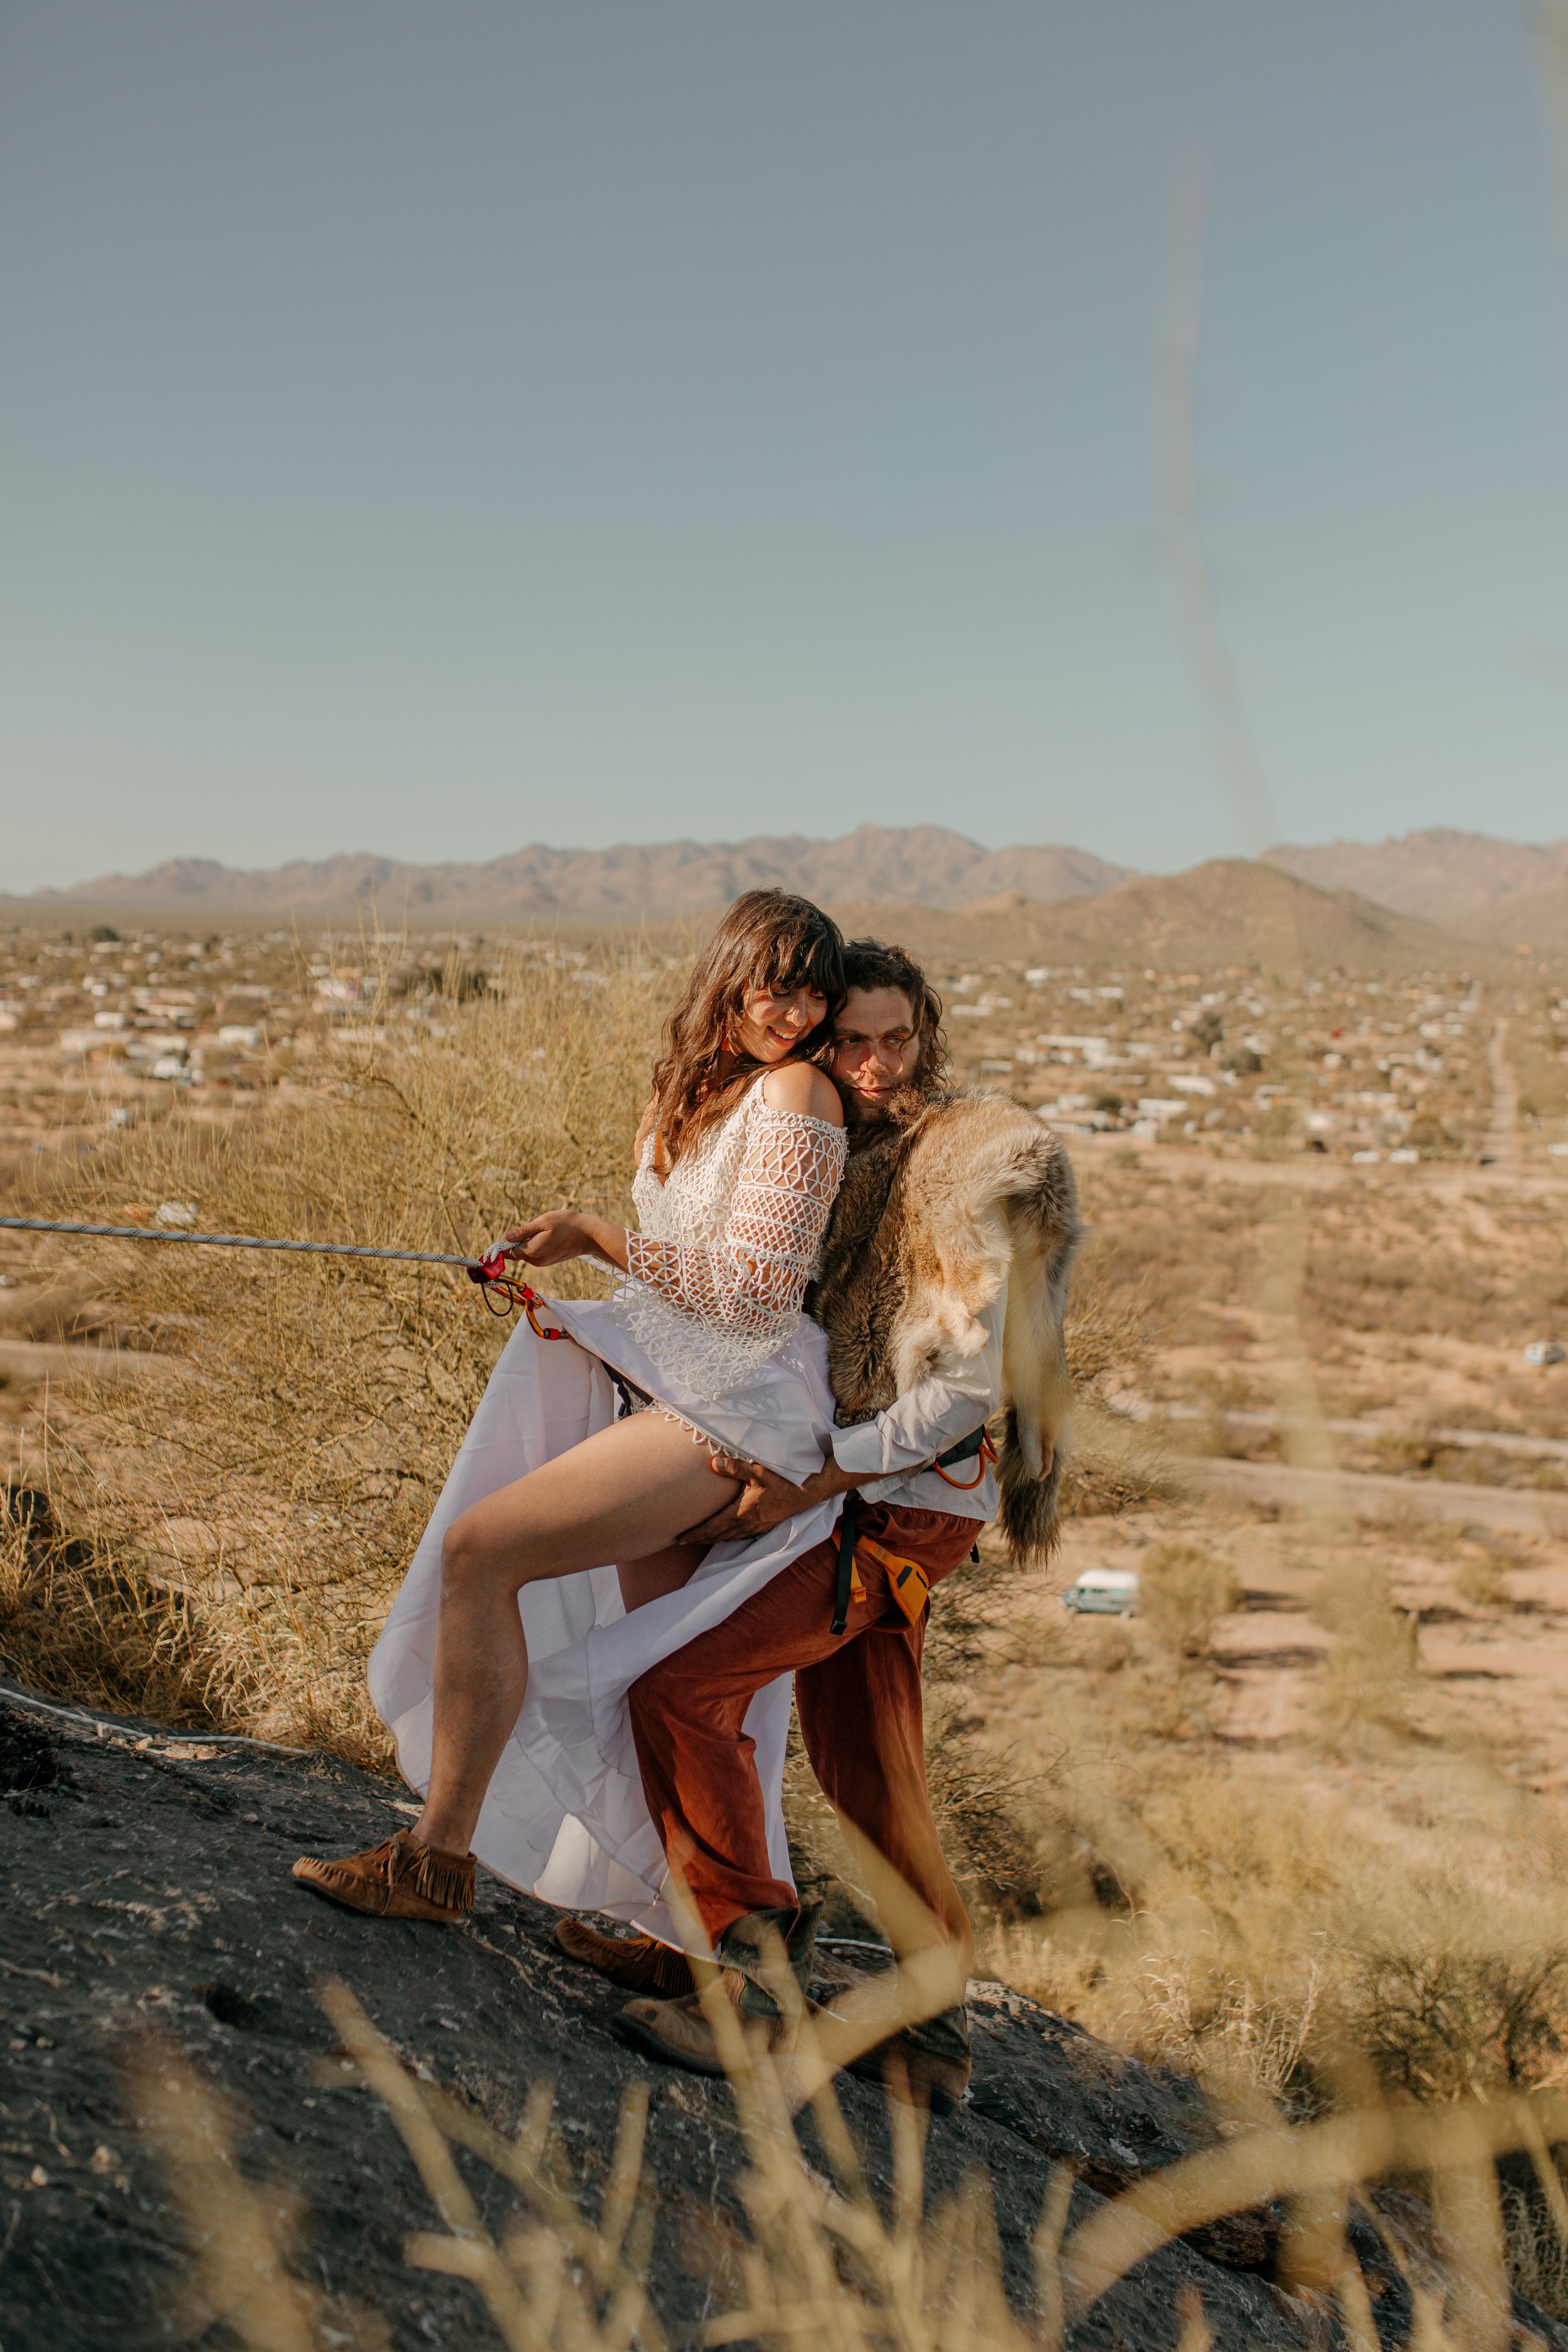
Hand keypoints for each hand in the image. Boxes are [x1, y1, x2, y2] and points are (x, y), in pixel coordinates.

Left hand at [500, 1212, 627, 1270]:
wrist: (589, 1235)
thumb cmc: (567, 1224)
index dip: (505, 1242)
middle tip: (533, 1227)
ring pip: (526, 1252)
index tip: (511, 1233)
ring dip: (528, 1241)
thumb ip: (523, 1232)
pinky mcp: (548, 1261)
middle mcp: (535, 1261)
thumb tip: (505, 1238)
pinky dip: (536, 1244)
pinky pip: (534, 1253)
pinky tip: (549, 1236)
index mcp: (532, 1252)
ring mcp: (542, 1262)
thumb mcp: (543, 1222)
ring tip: (544, 1231)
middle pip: (516, 1252)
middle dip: (518, 1240)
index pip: (508, 1251)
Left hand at [680, 1452, 859, 1544]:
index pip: (712, 1527)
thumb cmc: (784, 1480)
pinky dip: (729, 1537)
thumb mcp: (758, 1470)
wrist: (809, 1491)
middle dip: (700, 1539)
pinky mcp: (766, 1525)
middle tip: (682, 1541)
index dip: (695, 1533)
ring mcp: (758, 1526)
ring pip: (730, 1537)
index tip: (679, 1539)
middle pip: (718, 1536)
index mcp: (742, 1513)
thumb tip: (714, 1463)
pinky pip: (742, 1535)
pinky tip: (727, 1533)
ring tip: (700, 1538)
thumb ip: (735, 1467)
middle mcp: (748, 1524)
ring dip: (714, 1539)